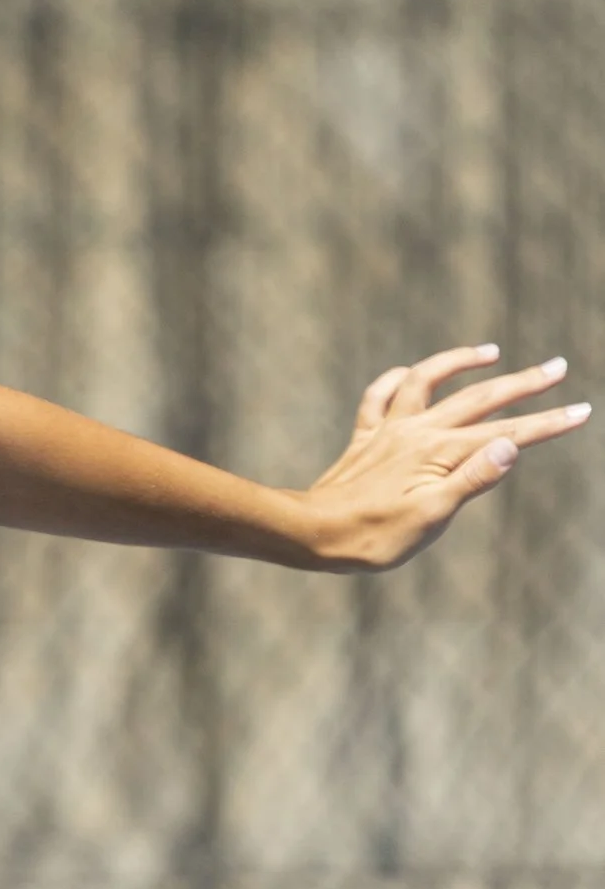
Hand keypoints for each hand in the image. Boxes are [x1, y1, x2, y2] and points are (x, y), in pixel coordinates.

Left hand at [300, 345, 588, 571]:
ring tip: (489, 352)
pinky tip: (408, 374)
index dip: (547, 423)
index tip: (582, 410)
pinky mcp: (365, 439)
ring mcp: (388, 432)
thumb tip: (511, 445)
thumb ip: (473, 478)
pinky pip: (379, 398)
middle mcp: (416, 432)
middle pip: (479, 399)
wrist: (311, 533)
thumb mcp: (433, 516)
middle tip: (556, 367)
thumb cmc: (374, 536)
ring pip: (427, 381)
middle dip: (522, 384)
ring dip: (459, 363)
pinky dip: (396, 380)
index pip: (507, 434)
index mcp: (440, 453)